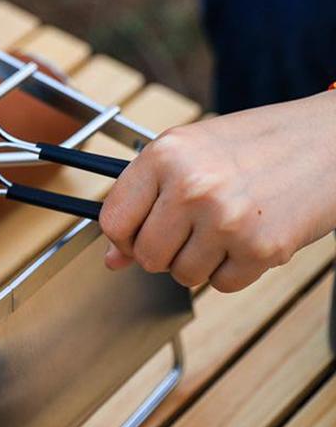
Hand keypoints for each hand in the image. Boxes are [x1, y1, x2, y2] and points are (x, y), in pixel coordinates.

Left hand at [99, 90, 335, 291]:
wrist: (329, 140)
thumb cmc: (256, 143)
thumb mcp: (189, 152)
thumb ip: (145, 199)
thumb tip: (112, 256)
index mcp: (165, 155)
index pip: (113, 221)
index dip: (121, 237)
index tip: (134, 234)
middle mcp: (191, 186)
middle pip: (146, 256)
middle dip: (163, 251)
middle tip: (188, 228)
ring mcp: (226, 220)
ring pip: (182, 275)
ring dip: (198, 261)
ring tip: (222, 227)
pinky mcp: (261, 249)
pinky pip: (221, 285)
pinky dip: (231, 270)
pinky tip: (246, 237)